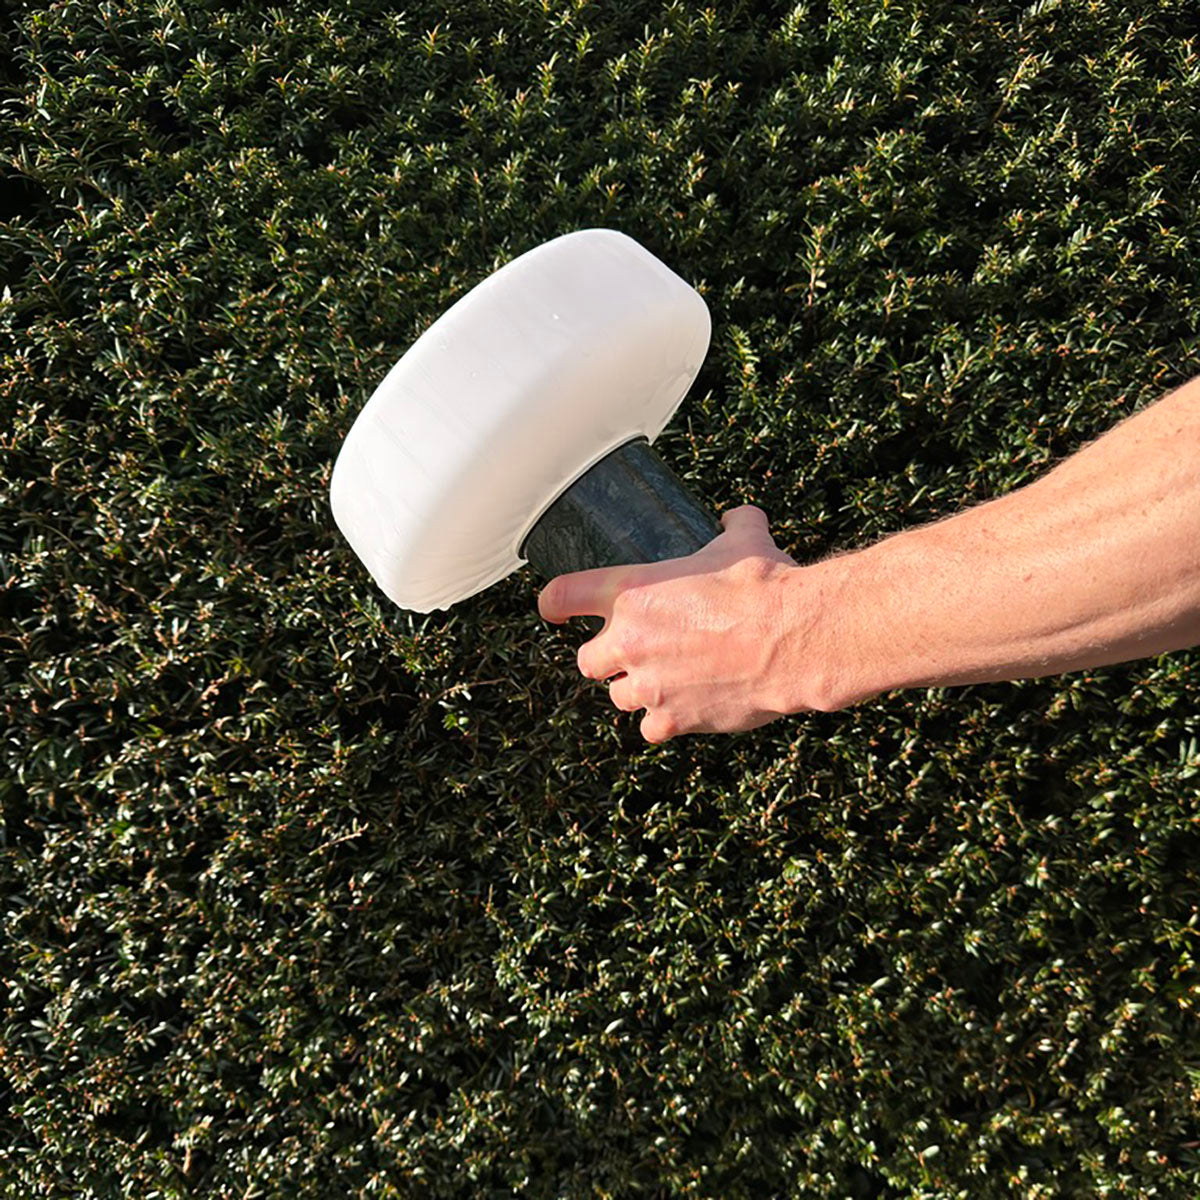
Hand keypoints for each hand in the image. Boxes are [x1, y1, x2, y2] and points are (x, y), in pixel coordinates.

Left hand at [537, 505, 809, 741]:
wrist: (792, 637)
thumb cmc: (765, 584)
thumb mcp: (745, 540)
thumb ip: (734, 525)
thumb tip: (738, 515)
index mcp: (632, 593)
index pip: (562, 596)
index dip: (554, 604)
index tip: (553, 610)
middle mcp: (628, 642)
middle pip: (588, 661)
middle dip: (607, 659)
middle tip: (636, 652)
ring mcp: (648, 686)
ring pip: (620, 698)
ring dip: (638, 690)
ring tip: (670, 680)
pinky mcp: (673, 720)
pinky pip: (652, 729)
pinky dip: (666, 722)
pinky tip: (688, 709)